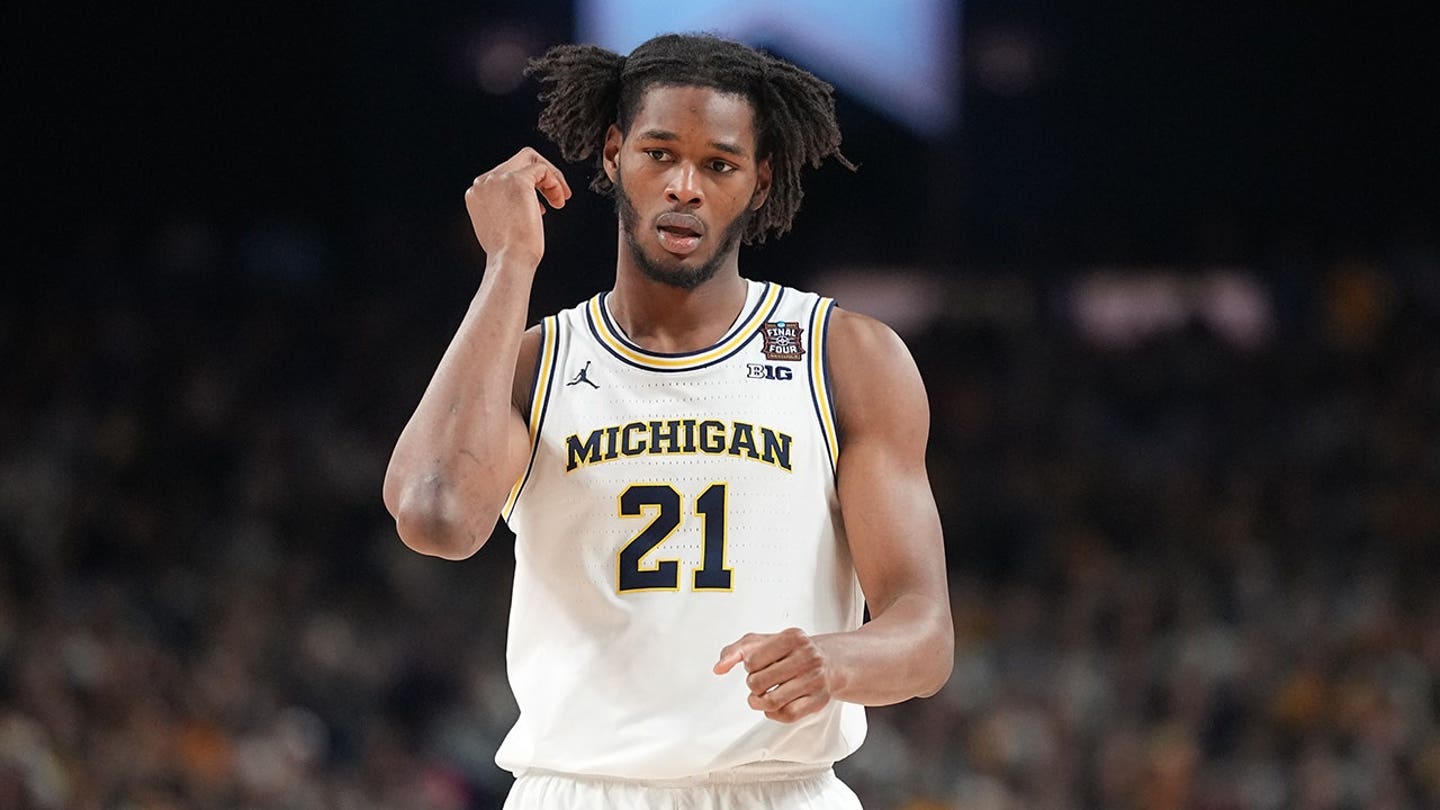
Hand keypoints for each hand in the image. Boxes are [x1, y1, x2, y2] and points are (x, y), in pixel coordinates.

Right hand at [464, 147, 571, 266]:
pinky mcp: (517, 180)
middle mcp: (484, 182)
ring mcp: (498, 179)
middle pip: (517, 162)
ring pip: (529, 159)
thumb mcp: (499, 225)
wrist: (510, 260)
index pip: (504, 176)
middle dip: (540, 176)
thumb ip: (505, 207)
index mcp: (477, 193)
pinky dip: (555, 182)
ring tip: (559, 199)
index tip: (541, 206)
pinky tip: (559, 200)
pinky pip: (542, 169)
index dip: (527, 189)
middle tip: (556, 195)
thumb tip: (523, 202)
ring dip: (550, 178)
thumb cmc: (508, 252)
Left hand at [713, 628, 836, 722]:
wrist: (828, 661)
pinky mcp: (819, 700)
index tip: (757, 664)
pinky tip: (775, 705)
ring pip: (771, 701)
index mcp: (794, 637)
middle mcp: (808, 657)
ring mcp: (815, 680)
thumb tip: (719, 668)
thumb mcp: (763, 642)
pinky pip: (787, 715)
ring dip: (758, 702)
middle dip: (753, 684)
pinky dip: (773, 713)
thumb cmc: (791, 651)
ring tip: (760, 696)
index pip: (752, 661)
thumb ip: (736, 651)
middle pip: (758, 683)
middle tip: (759, 681)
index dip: (749, 666)